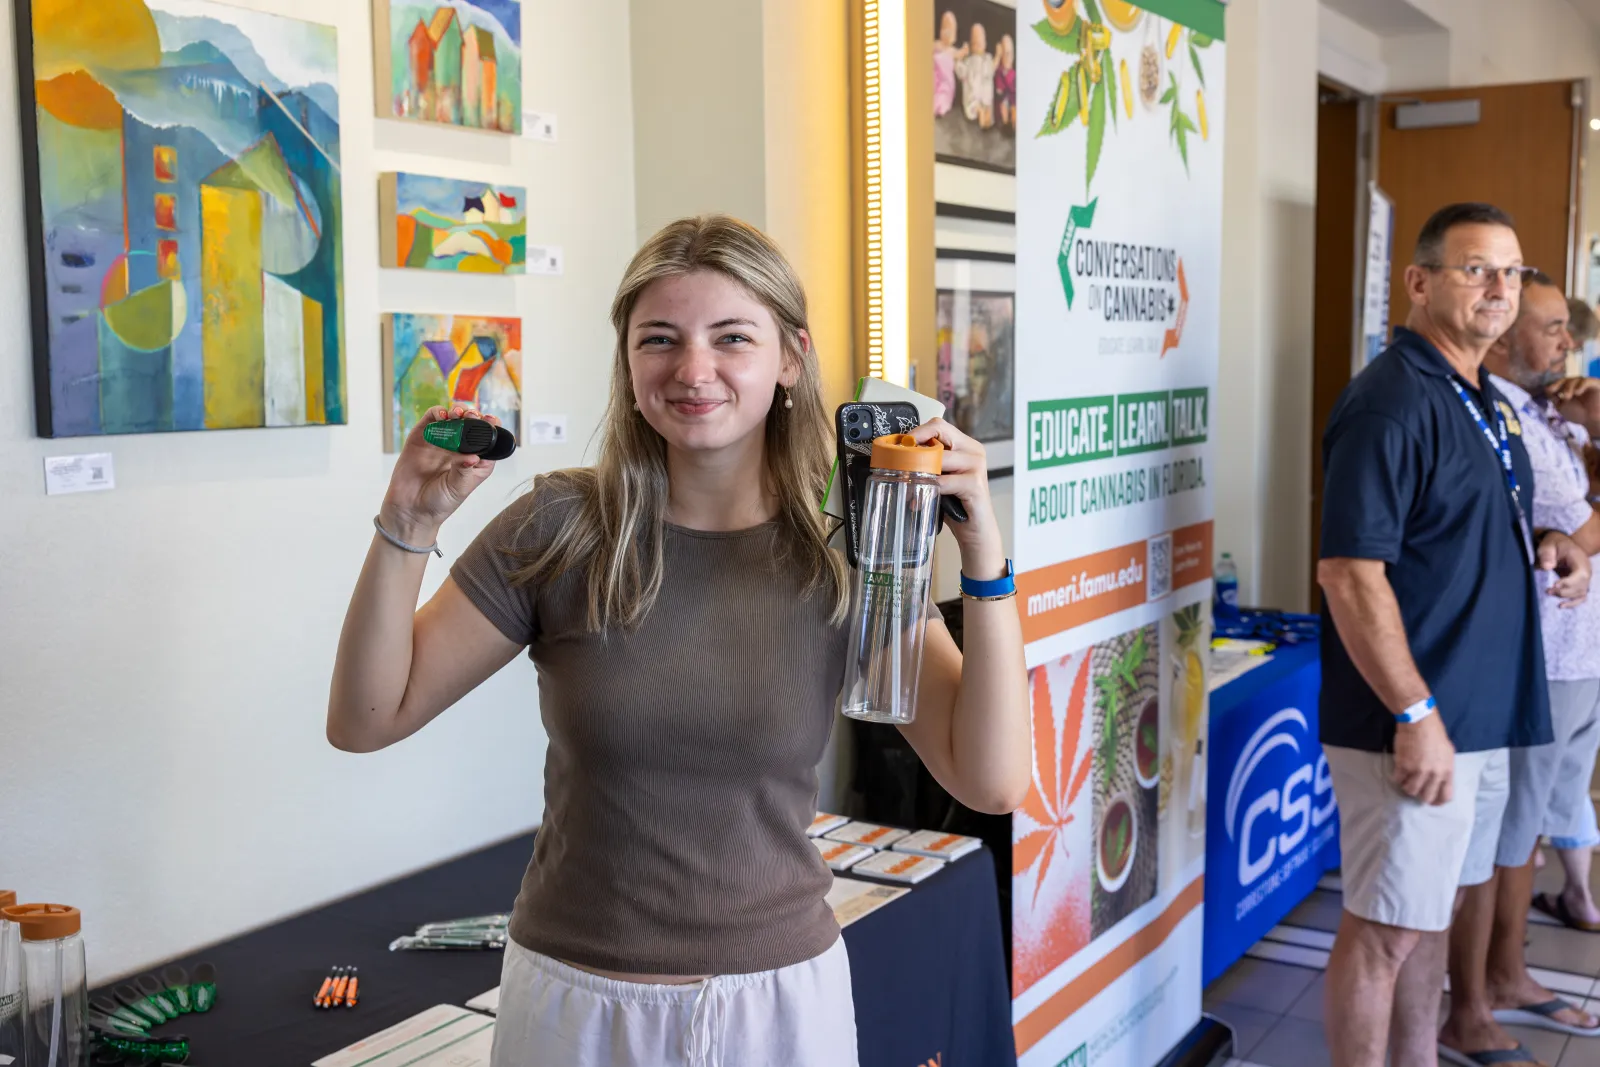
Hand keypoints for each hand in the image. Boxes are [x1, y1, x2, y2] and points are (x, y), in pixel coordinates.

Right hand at [379, 405, 500, 542]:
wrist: (410, 510)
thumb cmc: (439, 502)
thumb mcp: (458, 488)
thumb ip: (464, 470)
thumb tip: (473, 456)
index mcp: (475, 461)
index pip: (488, 439)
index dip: (491, 428)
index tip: (492, 421)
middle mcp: (459, 448)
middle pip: (471, 424)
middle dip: (474, 416)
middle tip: (473, 416)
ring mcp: (440, 442)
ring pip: (452, 418)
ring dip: (457, 411)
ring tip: (458, 414)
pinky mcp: (422, 438)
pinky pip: (431, 420)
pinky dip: (437, 413)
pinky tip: (442, 416)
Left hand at [909, 418, 1005, 578]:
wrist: (976, 532)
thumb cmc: (956, 505)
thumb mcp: (941, 478)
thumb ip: (928, 464)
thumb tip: (897, 458)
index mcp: (966, 445)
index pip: (938, 425)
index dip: (917, 432)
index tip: (900, 445)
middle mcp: (974, 451)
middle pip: (940, 432)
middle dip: (915, 446)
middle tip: (899, 460)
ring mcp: (976, 466)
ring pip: (939, 458)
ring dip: (918, 471)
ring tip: (906, 484)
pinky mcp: (975, 485)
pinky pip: (943, 481)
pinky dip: (928, 490)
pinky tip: (918, 501)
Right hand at [1393, 712, 1454, 805]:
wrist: (1419, 722)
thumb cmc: (1434, 735)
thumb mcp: (1447, 754)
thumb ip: (1444, 769)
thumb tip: (1438, 780)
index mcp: (1447, 771)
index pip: (1446, 796)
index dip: (1437, 801)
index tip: (1431, 801)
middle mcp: (1434, 774)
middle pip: (1426, 796)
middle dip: (1420, 795)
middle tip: (1415, 789)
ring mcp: (1418, 771)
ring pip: (1410, 790)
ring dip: (1406, 786)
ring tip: (1405, 779)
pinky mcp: (1403, 765)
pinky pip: (1398, 779)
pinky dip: (1396, 777)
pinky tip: (1398, 771)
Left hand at [1538, 529, 1591, 606]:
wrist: (1560, 543)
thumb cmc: (1554, 544)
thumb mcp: (1548, 545)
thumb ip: (1547, 554)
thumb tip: (1547, 567)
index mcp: (1580, 560)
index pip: (1581, 575)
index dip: (1569, 582)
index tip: (1554, 585)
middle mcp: (1586, 570)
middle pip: (1581, 586)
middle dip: (1564, 591)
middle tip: (1548, 590)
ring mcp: (1585, 578)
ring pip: (1580, 593)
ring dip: (1565, 596)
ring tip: (1549, 593)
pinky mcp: (1580, 583)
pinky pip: (1581, 596)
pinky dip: (1573, 602)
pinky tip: (1561, 605)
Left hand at [1548, 377, 1599, 435]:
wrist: (1593, 421)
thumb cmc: (1578, 415)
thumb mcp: (1562, 407)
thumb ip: (1554, 398)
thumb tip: (1546, 388)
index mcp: (1569, 389)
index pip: (1560, 382)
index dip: (1554, 384)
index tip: (1549, 390)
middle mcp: (1577, 384)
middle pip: (1566, 379)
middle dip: (1560, 385)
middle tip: (1557, 393)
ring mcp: (1586, 384)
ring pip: (1576, 379)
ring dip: (1569, 387)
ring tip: (1567, 397)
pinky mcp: (1595, 384)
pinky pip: (1587, 381)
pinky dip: (1581, 385)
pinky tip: (1577, 392)